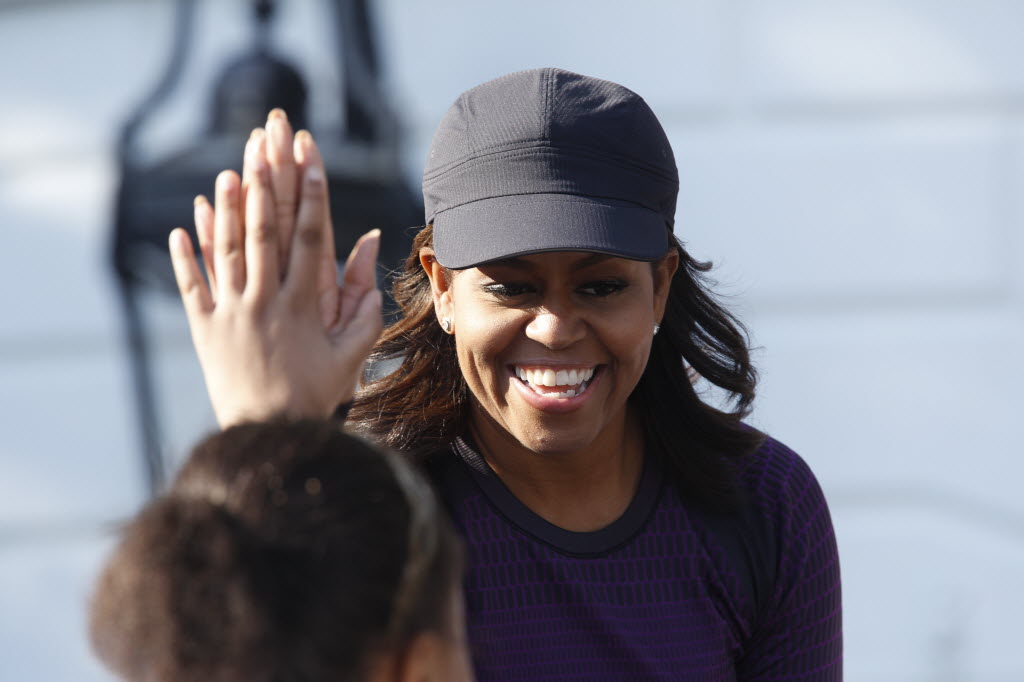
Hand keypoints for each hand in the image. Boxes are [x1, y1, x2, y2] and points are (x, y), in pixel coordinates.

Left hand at [170, 126, 382, 427]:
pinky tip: (181, 228)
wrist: (269, 432)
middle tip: (264, 148)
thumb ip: (365, 308)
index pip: (308, 238)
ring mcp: (231, 313)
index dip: (310, 195)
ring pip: (227, 252)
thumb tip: (370, 259)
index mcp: (302, 305)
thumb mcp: (351, 354)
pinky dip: (186, 257)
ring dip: (227, 210)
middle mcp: (264, 301)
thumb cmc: (316, 392)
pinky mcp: (205, 330)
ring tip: (228, 174)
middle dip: (267, 186)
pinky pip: (192, 286)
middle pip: (265, 233)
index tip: (310, 159)